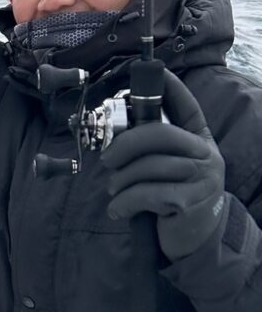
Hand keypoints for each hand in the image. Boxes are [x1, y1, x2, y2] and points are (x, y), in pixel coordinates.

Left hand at [101, 70, 225, 259]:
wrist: (196, 238)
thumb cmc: (174, 196)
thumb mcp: (170, 167)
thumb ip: (153, 148)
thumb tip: (115, 129)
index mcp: (199, 139)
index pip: (187, 106)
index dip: (170, 88)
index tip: (155, 73)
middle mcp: (205, 154)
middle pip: (159, 134)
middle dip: (124, 144)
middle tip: (107, 160)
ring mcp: (202, 178)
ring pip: (148, 166)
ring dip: (121, 180)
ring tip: (115, 190)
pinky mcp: (190, 202)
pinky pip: (146, 193)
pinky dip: (124, 202)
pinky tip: (118, 210)